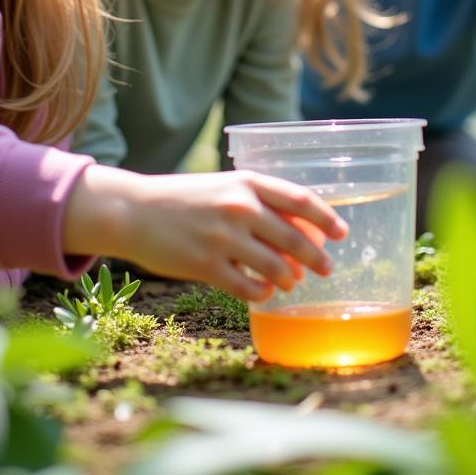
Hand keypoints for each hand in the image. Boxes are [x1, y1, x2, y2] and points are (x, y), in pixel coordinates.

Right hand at [65, 166, 347, 302]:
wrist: (134, 210)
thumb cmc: (183, 198)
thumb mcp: (223, 188)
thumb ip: (258, 204)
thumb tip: (299, 234)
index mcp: (246, 182)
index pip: (300, 199)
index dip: (326, 218)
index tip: (341, 233)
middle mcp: (239, 207)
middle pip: (295, 238)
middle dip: (316, 258)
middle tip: (326, 268)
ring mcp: (223, 238)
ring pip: (276, 268)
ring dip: (289, 279)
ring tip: (289, 282)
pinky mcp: (206, 266)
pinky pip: (249, 288)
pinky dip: (262, 294)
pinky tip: (262, 292)